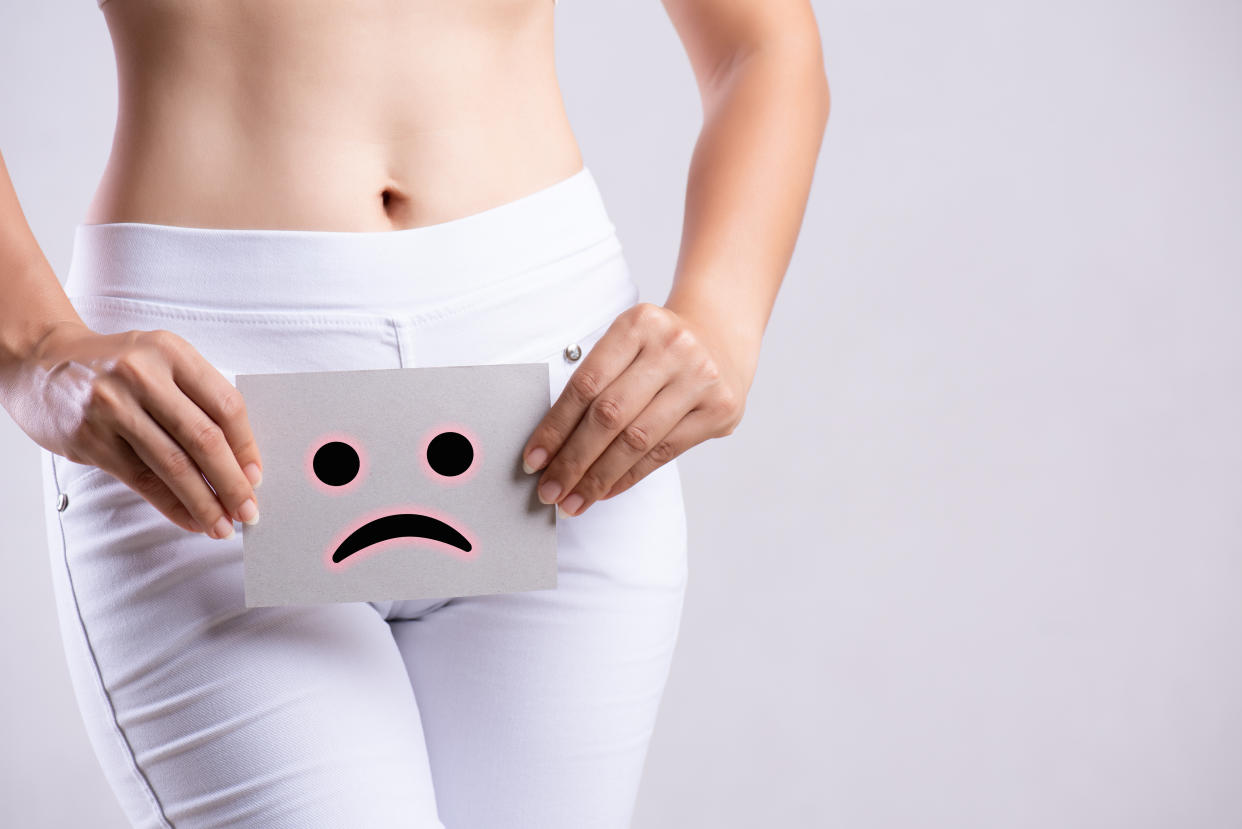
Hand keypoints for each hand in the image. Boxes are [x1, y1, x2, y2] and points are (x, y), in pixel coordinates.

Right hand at [5, 321, 262, 538]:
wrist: (42, 362)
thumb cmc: (116, 366)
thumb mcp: (161, 361)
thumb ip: (198, 397)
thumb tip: (241, 459)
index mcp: (171, 352)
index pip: (225, 405)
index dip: (247, 447)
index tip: (257, 476)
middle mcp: (142, 376)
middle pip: (204, 439)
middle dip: (232, 483)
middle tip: (249, 510)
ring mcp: (112, 408)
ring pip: (174, 466)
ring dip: (204, 503)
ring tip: (223, 525)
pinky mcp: (90, 439)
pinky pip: (143, 481)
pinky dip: (172, 506)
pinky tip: (191, 520)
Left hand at [520, 302, 749, 517]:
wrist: (720, 336)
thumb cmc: (658, 347)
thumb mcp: (627, 343)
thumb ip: (596, 382)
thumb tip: (551, 446)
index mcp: (638, 324)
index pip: (586, 385)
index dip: (555, 427)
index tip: (534, 460)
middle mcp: (673, 348)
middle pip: (609, 416)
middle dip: (573, 461)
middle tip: (549, 491)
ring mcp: (701, 378)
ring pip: (637, 441)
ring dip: (598, 478)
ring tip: (573, 501)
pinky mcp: (720, 409)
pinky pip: (664, 453)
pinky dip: (629, 476)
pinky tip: (606, 490)